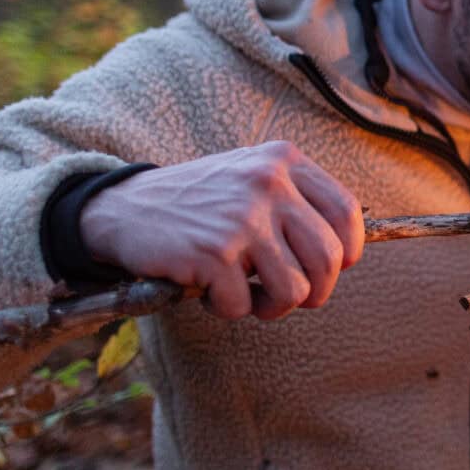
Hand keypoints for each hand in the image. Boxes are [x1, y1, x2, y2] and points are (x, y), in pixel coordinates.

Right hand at [81, 141, 364, 320]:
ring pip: (295, 290)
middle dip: (314, 291)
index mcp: (283, 161)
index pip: (346, 213)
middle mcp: (269, 183)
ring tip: (243, 293)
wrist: (122, 207)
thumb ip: (296, 203)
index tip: (331, 269)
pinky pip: (243, 305)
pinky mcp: (214, 252)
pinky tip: (206, 288)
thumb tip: (345, 254)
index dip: (347, 251)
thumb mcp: (251, 180)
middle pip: (329, 259)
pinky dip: (226, 308)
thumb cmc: (197, 203)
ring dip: (271, 306)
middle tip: (284, 296)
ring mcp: (242, 217)